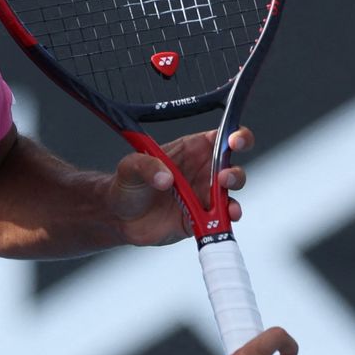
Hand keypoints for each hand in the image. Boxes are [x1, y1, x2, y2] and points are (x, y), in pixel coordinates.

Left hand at [109, 127, 252, 246]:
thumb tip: (166, 178)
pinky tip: (224, 219)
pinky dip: (226, 219)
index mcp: (191, 150)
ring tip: (224, 204)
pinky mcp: (201, 217)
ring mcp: (203, 195)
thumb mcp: (130, 167)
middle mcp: (202, 171)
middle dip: (235, 171)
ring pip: (230, 194)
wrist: (119, 218)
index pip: (220, 137)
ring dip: (232, 198)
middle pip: (232, 165)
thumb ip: (146, 166)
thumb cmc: (127, 184)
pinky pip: (221, 218)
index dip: (235, 135)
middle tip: (223, 178)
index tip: (233, 141)